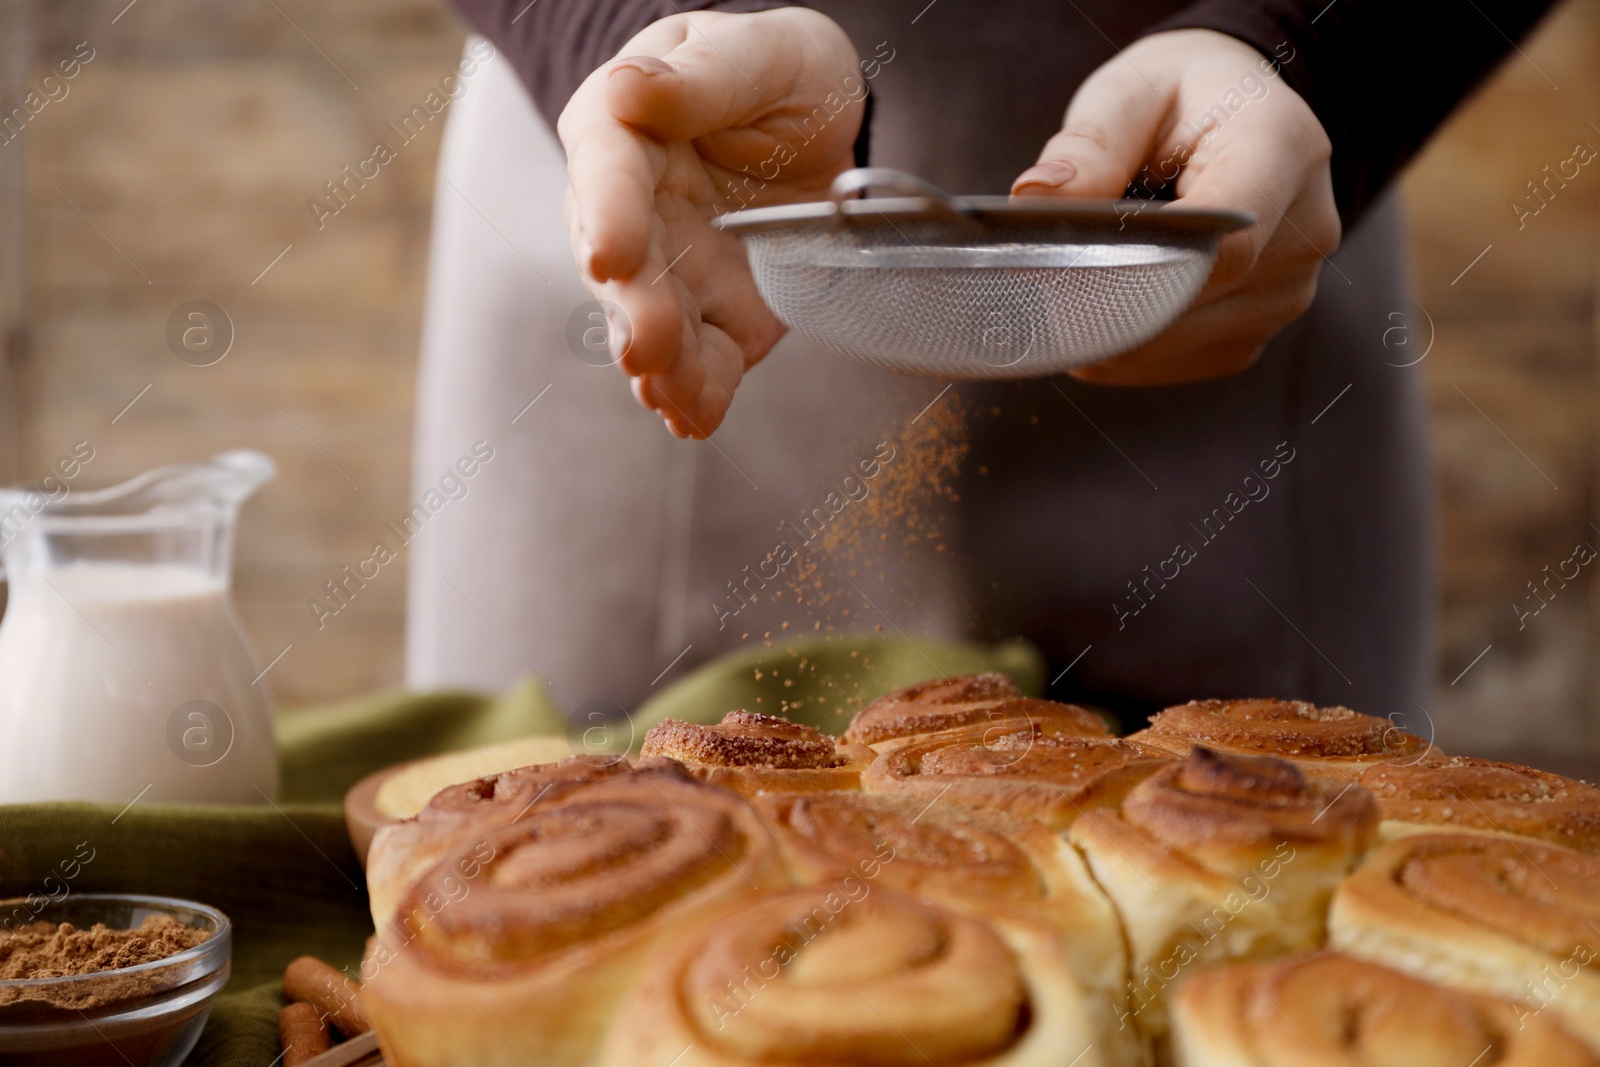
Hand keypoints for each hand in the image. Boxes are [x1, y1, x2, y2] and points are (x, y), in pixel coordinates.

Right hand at [558, 9, 862, 436]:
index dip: (609, 213)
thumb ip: (699, 76)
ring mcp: (667, 272)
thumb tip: (630, 90)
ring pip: (650, 325)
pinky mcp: (712, 318)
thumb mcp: (757, 53)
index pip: (606, 170)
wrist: (813, 124)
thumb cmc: (774, 74)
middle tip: (647, 344)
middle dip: (634, 310)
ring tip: (669, 395)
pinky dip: (698, 395)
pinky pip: (700, 363)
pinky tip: (695, 420)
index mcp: (623, 131)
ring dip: (660, 365)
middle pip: (621, 267)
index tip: (612, 253)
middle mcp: (630, 212)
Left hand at [1012, 30, 1338, 385]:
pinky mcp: (1254, 333)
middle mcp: (1303, 231)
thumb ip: (1089, 143)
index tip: (1065, 276)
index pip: (1225, 245)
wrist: (1233, 116)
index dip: (1142, 273)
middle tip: (1035, 279)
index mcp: (1282, 150)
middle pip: (1192, 304)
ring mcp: (1285, 292)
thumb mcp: (1130, 92)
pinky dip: (1122, 348)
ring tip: (1072, 279)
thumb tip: (1035, 196)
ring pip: (1174, 345)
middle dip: (1103, 301)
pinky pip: (1173, 364)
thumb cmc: (1181, 98)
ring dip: (1108, 327)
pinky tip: (1101, 305)